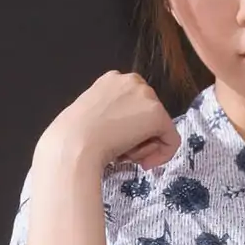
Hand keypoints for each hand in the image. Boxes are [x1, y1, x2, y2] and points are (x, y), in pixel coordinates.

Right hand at [37, 70, 180, 176]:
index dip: (131, 129)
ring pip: (160, 127)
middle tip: (124, 154)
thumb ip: (109, 116)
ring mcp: (146, 96)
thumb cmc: (73, 137)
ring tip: (125, 155)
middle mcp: (132, 81)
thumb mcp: (91, 117)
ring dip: (145, 147)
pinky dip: (163, 155)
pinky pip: (172, 140)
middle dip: (140, 138)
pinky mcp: (157, 115)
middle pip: (149, 115)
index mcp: (112, 80)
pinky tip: (144, 164)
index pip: (134, 105)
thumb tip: (121, 131)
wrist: (74, 146)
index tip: (121, 145)